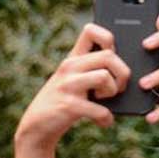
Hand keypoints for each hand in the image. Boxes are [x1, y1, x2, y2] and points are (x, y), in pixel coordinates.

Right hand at [13, 24, 126, 157]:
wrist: (36, 127)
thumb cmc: (61, 103)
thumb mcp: (70, 80)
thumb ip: (89, 70)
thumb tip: (122, 71)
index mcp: (72, 58)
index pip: (91, 31)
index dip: (109, 40)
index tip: (111, 58)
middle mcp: (70, 67)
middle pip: (109, 56)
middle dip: (122, 73)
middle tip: (117, 88)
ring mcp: (68, 86)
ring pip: (104, 77)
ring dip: (113, 91)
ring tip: (106, 101)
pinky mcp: (69, 106)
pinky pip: (99, 109)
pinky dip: (107, 118)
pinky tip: (104, 122)